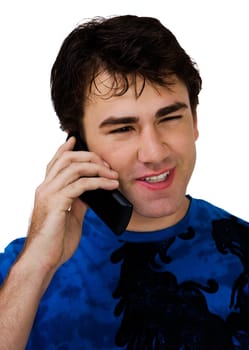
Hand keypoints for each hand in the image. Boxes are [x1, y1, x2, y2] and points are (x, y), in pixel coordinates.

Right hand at [24, 136, 118, 271]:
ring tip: (113, 174)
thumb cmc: (55, 241)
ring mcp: (49, 194)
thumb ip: (78, 202)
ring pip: (74, 167)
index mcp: (47, 190)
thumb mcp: (70, 216)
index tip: (76, 139)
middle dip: (90, 156)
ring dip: (98, 168)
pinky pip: (81, 184)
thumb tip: (92, 192)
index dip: (65, 149)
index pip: (55, 162)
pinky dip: (99, 182)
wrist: (43, 260)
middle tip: (107, 164)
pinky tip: (110, 185)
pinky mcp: (57, 203)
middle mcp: (45, 187)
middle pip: (67, 159)